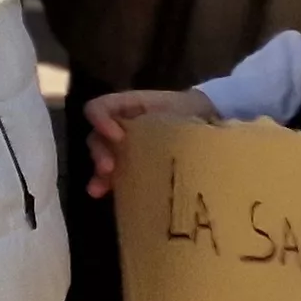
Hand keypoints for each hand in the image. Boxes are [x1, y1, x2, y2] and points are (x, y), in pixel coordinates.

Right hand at [82, 87, 217, 197]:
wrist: (203, 121)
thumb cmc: (187, 111)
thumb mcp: (176, 107)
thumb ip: (168, 116)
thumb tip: (170, 132)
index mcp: (126, 107)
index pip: (100, 108)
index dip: (101, 120)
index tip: (118, 137)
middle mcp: (117, 125)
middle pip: (97, 136)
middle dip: (100, 152)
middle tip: (108, 168)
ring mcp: (122, 146)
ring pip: (102, 156)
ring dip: (98, 172)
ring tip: (98, 188)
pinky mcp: (129, 165)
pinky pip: (112, 173)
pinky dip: (104, 184)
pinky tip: (101, 193)